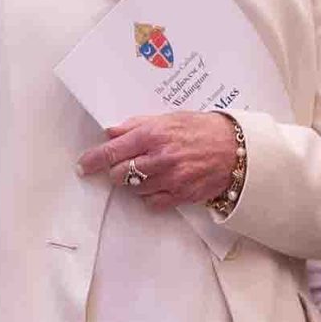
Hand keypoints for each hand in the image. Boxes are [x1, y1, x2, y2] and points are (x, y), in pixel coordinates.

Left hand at [77, 112, 239, 208]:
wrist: (237, 149)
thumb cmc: (202, 130)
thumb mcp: (169, 118)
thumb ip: (136, 125)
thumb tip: (110, 132)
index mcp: (154, 135)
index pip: (113, 151)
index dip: (93, 160)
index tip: (82, 166)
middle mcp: (161, 158)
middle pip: (118, 174)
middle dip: (117, 171)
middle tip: (127, 165)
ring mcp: (171, 178)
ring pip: (133, 189)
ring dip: (134, 183)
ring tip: (150, 171)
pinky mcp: (181, 195)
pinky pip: (151, 202)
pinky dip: (150, 196)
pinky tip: (160, 184)